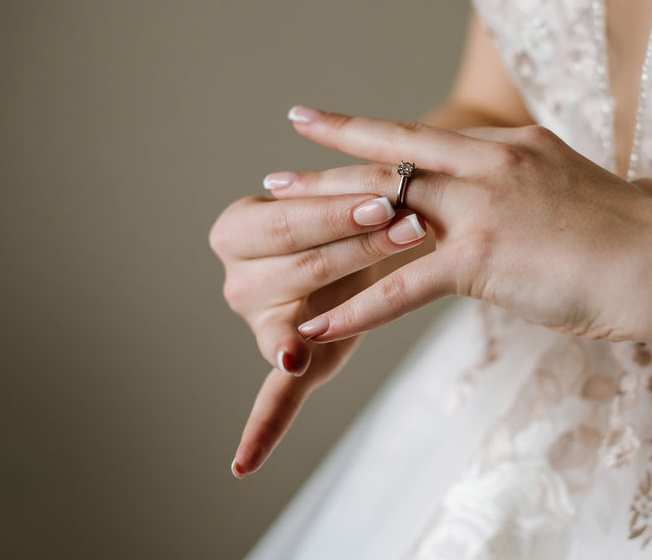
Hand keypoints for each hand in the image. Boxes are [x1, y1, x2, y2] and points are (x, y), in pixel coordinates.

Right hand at [208, 190, 428, 475]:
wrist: (355, 240)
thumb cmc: (347, 213)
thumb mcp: (345, 196)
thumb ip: (349, 195)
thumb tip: (390, 188)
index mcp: (237, 230)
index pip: (287, 223)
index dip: (336, 214)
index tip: (384, 203)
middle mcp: (237, 281)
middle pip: (302, 269)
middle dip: (361, 249)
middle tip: (413, 229)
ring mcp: (260, 325)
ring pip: (307, 322)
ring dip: (357, 306)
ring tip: (404, 277)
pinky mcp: (290, 362)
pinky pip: (271, 400)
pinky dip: (261, 430)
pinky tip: (246, 463)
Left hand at [274, 107, 651, 345]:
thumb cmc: (645, 236)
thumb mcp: (602, 192)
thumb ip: (575, 189)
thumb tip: (598, 195)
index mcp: (512, 146)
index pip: (427, 139)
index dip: (373, 136)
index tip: (328, 126)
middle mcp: (489, 164)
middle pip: (389, 161)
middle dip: (326, 164)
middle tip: (276, 171)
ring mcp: (481, 207)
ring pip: (380, 212)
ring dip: (320, 223)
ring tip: (268, 229)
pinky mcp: (480, 258)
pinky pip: (400, 288)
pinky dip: (355, 311)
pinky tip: (317, 328)